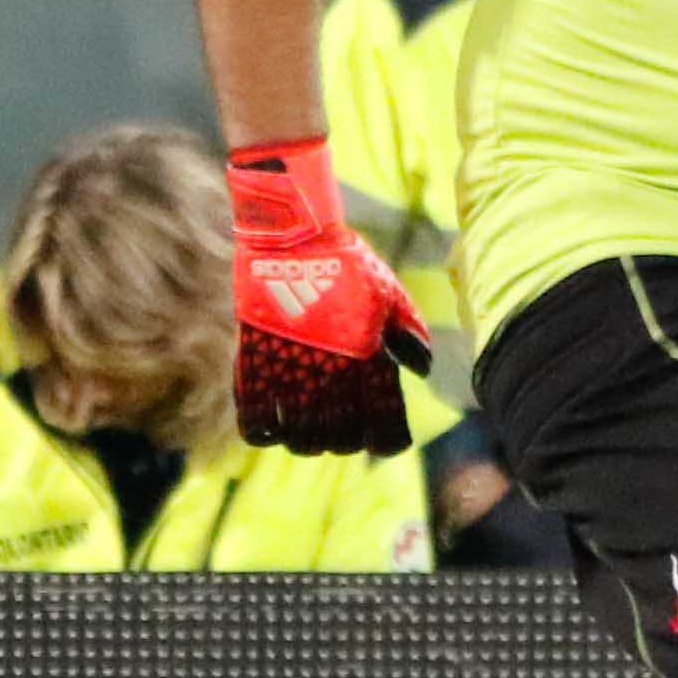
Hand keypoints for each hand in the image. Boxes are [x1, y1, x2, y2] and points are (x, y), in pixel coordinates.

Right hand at [226, 136, 431, 454]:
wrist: (294, 234)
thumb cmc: (347, 261)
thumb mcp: (389, 292)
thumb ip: (410, 333)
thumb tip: (422, 371)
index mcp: (369, 358)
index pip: (385, 424)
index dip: (388, 442)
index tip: (385, 442)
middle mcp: (332, 372)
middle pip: (340, 438)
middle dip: (345, 443)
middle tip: (342, 432)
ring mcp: (292, 370)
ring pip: (300, 438)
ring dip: (307, 443)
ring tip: (307, 434)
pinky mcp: (255, 363)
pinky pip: (255, 420)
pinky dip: (263, 434)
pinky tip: (271, 431)